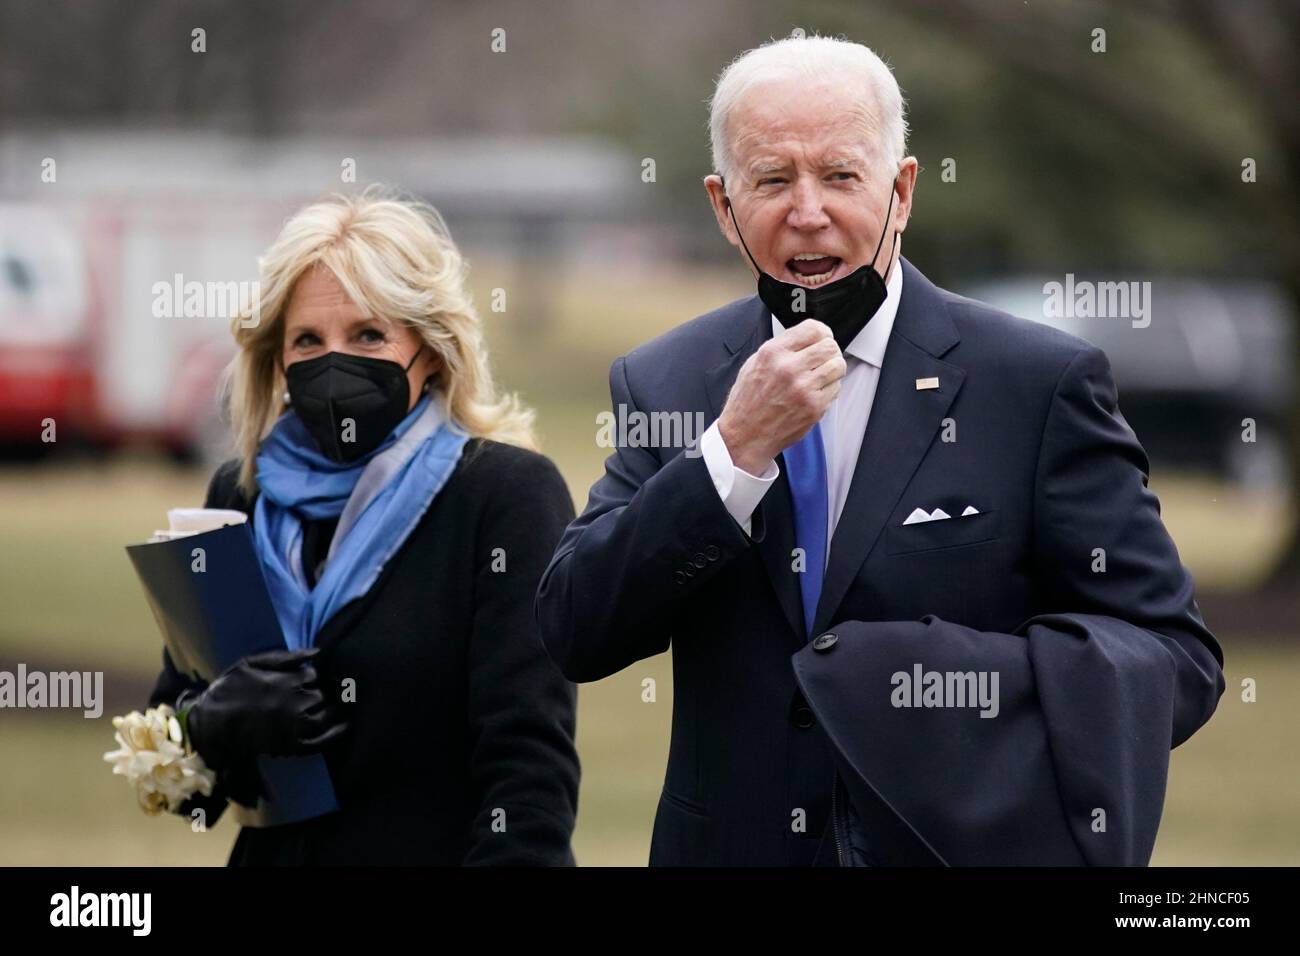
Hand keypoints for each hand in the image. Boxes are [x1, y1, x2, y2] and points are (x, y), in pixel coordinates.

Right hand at [186, 647, 347, 768]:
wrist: (211, 725)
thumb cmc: (229, 689)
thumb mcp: (251, 663)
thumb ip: (285, 657)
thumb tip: (317, 651)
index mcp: (287, 681)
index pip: (316, 675)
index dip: (316, 676)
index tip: (315, 678)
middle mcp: (295, 703)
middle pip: (324, 694)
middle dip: (327, 691)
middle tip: (331, 691)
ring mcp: (294, 726)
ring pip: (327, 715)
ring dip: (336, 709)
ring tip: (342, 705)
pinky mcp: (291, 746)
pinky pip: (322, 741)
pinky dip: (337, 734)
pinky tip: (346, 725)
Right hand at [717, 319, 845, 473]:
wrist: (745, 436)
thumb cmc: (747, 402)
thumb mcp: (754, 364)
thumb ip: (781, 348)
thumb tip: (806, 338)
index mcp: (773, 353)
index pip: (813, 328)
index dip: (822, 332)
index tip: (822, 338)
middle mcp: (789, 368)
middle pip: (830, 346)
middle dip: (829, 351)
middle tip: (823, 358)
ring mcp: (804, 388)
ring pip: (838, 366)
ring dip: (833, 369)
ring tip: (820, 375)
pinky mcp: (814, 407)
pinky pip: (836, 388)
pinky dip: (829, 389)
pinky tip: (814, 392)